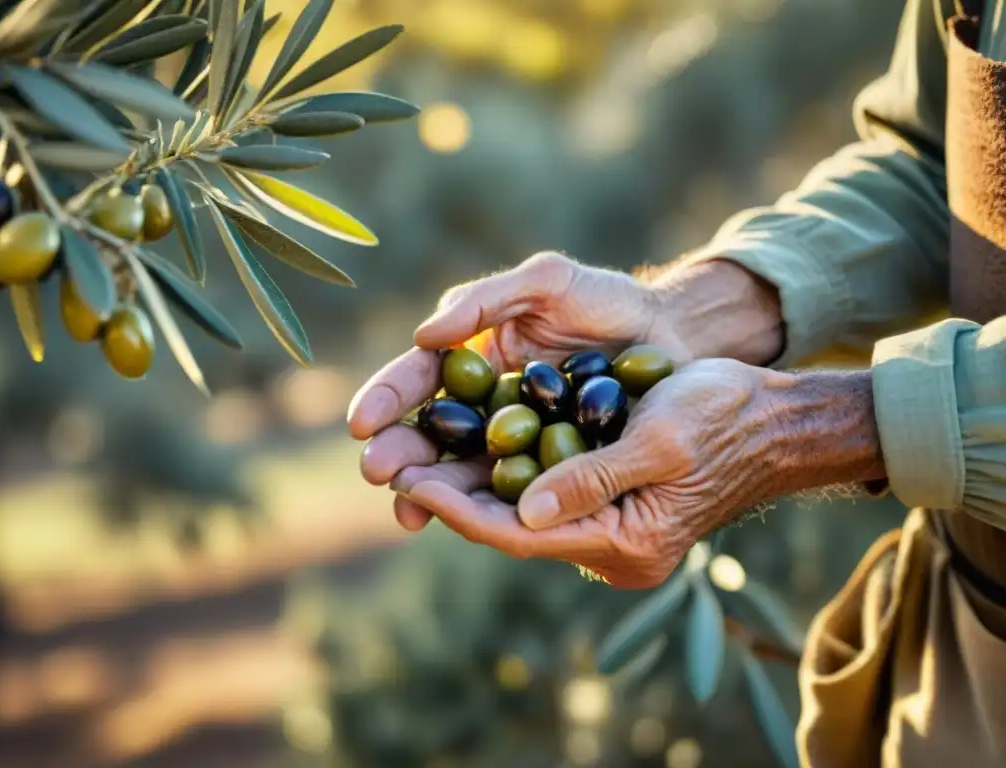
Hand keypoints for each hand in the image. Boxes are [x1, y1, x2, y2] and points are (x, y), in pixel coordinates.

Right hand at [348, 251, 692, 531]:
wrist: (673, 339)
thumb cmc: (609, 301)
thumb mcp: (547, 281)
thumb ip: (484, 298)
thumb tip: (424, 335)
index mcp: (474, 354)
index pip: (419, 377)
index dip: (388, 398)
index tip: (362, 422)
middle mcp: (485, 402)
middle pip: (432, 431)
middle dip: (399, 451)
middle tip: (376, 471)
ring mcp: (515, 440)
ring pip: (463, 468)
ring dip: (431, 490)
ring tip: (408, 508)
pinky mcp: (548, 469)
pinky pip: (512, 490)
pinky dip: (487, 508)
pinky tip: (467, 522)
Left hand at [390, 358, 783, 588]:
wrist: (774, 422)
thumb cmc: (724, 418)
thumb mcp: (661, 439)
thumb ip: (593, 478)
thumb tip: (524, 508)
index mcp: (625, 543)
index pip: (521, 534)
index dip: (460, 509)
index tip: (410, 484)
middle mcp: (612, 551)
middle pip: (512, 530)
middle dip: (453, 500)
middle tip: (395, 470)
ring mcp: (611, 532)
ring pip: (522, 515)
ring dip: (472, 488)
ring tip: (416, 461)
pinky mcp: (611, 509)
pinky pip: (544, 499)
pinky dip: (505, 477)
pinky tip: (469, 451)